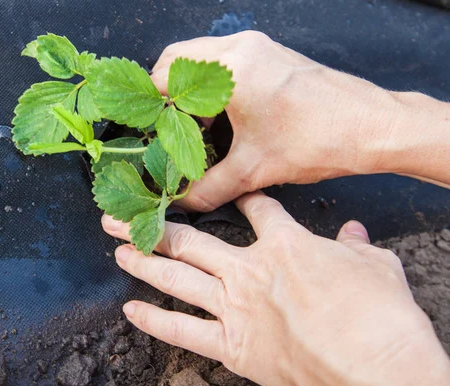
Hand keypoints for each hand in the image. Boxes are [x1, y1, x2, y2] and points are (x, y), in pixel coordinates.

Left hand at [102, 192, 449, 385]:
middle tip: (125, 215)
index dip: (245, 198)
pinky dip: (154, 321)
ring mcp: (234, 307)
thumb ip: (356, 245)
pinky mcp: (231, 346)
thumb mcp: (376, 266)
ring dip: (143, 262)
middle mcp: (248, 270)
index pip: (257, 209)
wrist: (375, 365)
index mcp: (285, 243)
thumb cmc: (380, 314)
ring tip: (118, 250)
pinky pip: (182, 331)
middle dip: (155, 224)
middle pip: (191, 239)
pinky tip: (132, 311)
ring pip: (177, 277)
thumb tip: (354, 232)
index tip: (233, 195)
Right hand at [151, 31, 449, 210]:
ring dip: (190, 90)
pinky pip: (225, 62)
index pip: (166, 74)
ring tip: (191, 127)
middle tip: (165, 129)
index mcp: (230, 69)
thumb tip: (182, 203)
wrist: (373, 126)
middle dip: (166, 94)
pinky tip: (219, 119)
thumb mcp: (254, 169)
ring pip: (201, 59)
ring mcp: (258, 47)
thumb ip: (209, 188)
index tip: (149, 130)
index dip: (151, 105)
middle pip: (178, 59)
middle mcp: (241, 48)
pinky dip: (212, 87)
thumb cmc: (319, 140)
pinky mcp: (271, 55)